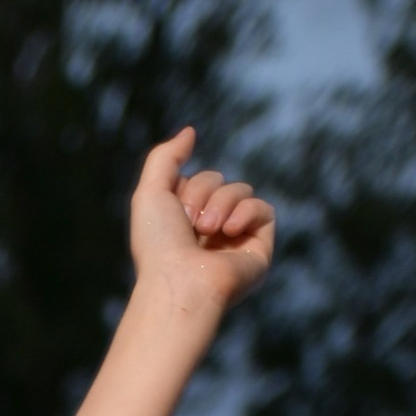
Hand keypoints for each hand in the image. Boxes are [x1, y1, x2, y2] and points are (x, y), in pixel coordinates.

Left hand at [128, 129, 274, 323]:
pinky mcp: (258, 249)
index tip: (175, 213)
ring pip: (241, 191)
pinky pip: (264, 209)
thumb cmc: (159, 245)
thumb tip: (190, 132)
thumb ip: (166, 157)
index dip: (188, 187)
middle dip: (204, 193)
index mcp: (185, 221)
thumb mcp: (150, 192)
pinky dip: (247, 212)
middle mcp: (210, 230)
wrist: (179, 283)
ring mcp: (234, 240)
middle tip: (190, 224)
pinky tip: (229, 231)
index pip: (199, 178)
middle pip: (219, 180)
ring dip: (222, 203)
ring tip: (207, 231)